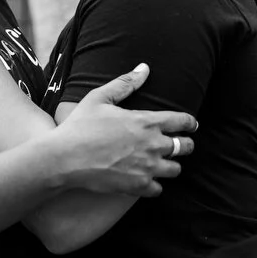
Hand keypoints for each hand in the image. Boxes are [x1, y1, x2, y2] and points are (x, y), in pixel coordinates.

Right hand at [53, 64, 197, 197]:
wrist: (65, 159)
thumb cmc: (80, 126)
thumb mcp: (100, 97)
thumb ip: (125, 83)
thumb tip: (145, 68)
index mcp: (147, 121)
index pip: (183, 121)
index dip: (190, 123)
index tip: (191, 125)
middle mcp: (153, 145)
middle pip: (186, 147)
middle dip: (185, 145)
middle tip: (179, 145)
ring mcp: (147, 167)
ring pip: (175, 170)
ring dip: (170, 165)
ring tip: (161, 163)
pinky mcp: (138, 186)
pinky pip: (159, 189)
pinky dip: (154, 185)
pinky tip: (145, 179)